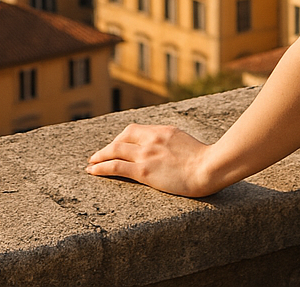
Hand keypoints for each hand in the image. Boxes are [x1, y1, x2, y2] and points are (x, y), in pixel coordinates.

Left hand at [86, 123, 217, 197]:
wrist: (209, 167)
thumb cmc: (204, 160)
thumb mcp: (185, 143)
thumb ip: (172, 143)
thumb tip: (167, 149)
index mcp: (164, 130)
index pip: (136, 129)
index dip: (122, 137)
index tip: (117, 145)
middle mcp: (153, 138)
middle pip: (123, 137)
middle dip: (109, 146)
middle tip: (99, 155)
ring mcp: (147, 154)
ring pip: (115, 150)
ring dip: (100, 156)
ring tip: (90, 163)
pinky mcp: (144, 171)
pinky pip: (116, 167)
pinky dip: (101, 167)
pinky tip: (93, 171)